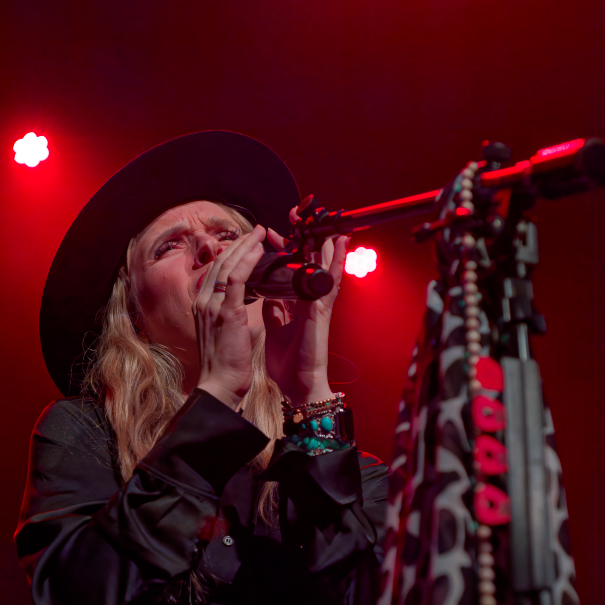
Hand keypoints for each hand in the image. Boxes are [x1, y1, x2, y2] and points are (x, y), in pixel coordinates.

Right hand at [194, 224, 265, 409]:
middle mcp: (203, 301)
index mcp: (203, 306)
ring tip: (259, 233)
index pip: (216, 272)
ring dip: (244, 246)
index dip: (232, 255)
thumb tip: (248, 308)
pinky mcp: (226, 311)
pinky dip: (247, 261)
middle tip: (255, 230)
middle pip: (220, 263)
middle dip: (238, 244)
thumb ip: (234, 317)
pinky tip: (259, 250)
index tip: (247, 243)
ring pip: (228, 265)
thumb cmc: (227, 365)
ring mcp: (212, 305)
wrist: (220, 385)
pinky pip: (236, 278)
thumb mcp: (228, 334)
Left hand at [263, 218, 348, 406]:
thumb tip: (266, 293)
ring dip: (329, 248)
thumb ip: (274, 310)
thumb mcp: (275, 329)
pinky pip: (329, 282)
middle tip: (300, 218)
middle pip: (310, 266)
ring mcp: (318, 307)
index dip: (283, 252)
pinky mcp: (322, 313)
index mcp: (297, 306)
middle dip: (306, 242)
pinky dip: (335, 263)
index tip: (271, 235)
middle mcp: (310, 303)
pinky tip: (338, 247)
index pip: (291, 272)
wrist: (298, 387)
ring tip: (333, 225)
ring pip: (325, 270)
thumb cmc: (289, 363)